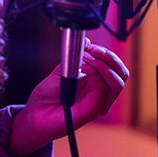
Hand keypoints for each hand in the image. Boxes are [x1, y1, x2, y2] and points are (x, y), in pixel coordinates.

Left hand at [7, 39, 128, 156]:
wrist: (35, 114)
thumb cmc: (48, 95)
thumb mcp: (61, 71)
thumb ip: (75, 58)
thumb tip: (86, 42)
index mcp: (96, 83)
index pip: (115, 67)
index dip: (107, 54)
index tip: (91, 45)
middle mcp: (101, 94)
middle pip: (122, 74)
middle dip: (110, 58)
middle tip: (93, 50)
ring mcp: (99, 103)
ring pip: (117, 82)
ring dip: (103, 65)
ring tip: (87, 58)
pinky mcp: (92, 111)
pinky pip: (102, 90)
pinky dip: (95, 74)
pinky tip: (83, 67)